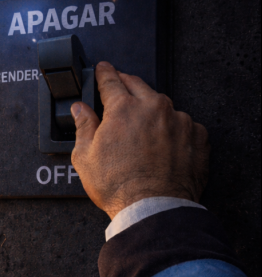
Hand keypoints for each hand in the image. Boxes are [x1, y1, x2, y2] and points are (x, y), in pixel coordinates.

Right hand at [71, 62, 208, 218]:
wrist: (154, 208)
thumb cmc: (119, 186)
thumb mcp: (85, 156)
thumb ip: (83, 126)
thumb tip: (80, 109)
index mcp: (123, 109)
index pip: (111, 80)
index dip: (104, 73)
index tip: (102, 68)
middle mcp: (154, 108)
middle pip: (138, 85)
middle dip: (126, 83)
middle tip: (118, 87)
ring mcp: (179, 121)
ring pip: (162, 104)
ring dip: (150, 108)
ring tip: (140, 127)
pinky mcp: (196, 136)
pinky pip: (182, 124)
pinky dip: (172, 128)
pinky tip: (162, 144)